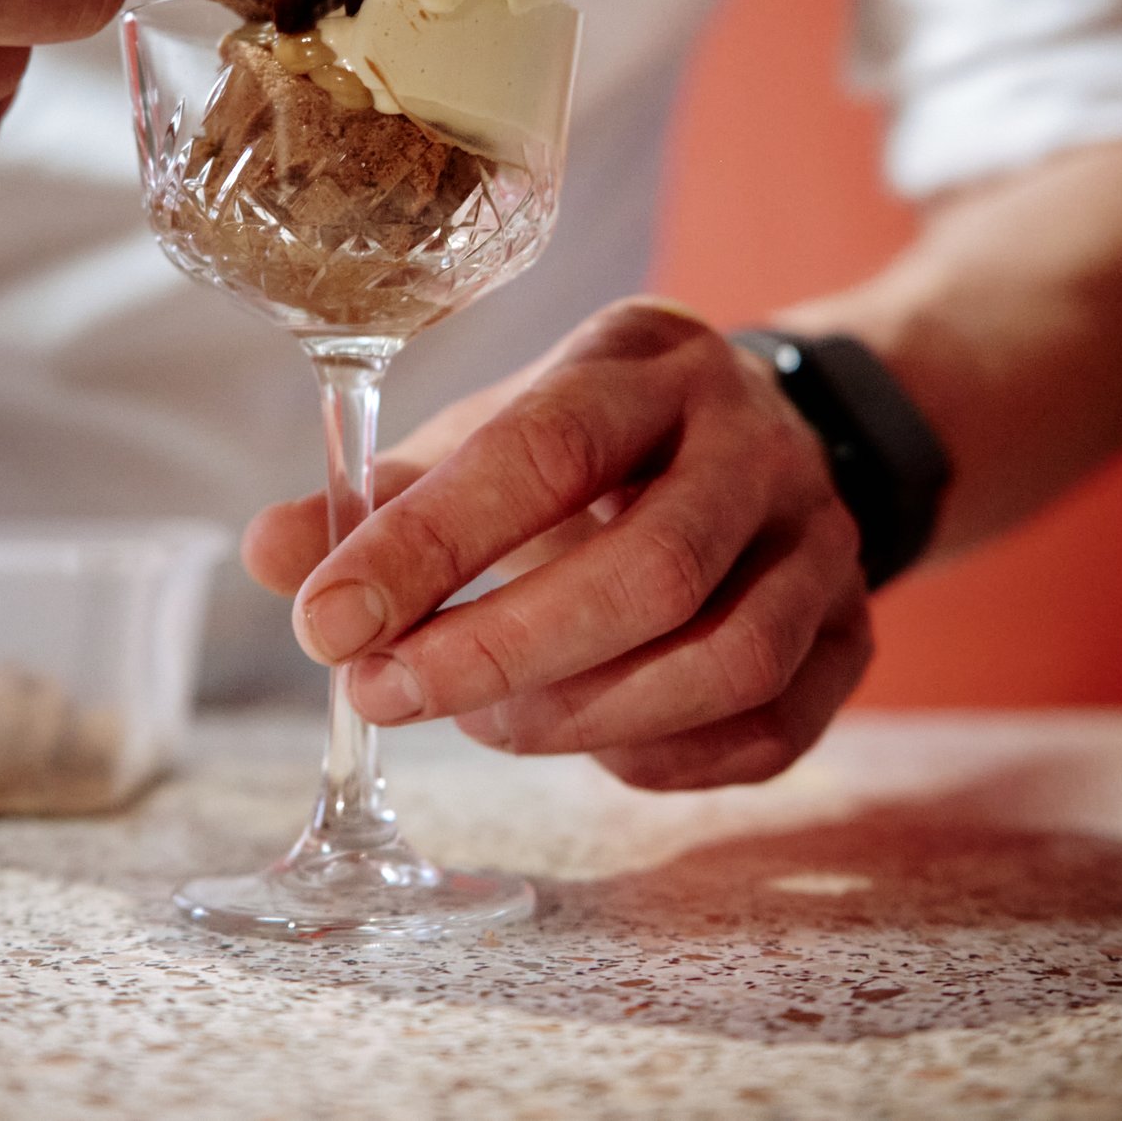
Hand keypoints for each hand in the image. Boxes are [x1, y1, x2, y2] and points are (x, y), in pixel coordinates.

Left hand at [242, 300, 873, 789]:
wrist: (773, 434)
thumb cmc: (598, 445)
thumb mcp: (489, 432)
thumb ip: (383, 496)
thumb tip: (266, 551)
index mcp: (647, 364)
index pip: (547, 448)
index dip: (433, 543)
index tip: (326, 620)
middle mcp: (753, 444)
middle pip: (651, 570)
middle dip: (500, 653)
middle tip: (386, 695)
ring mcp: (822, 539)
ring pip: (725, 660)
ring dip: (580, 718)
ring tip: (484, 724)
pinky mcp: (855, 630)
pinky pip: (768, 728)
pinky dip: (661, 758)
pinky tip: (586, 741)